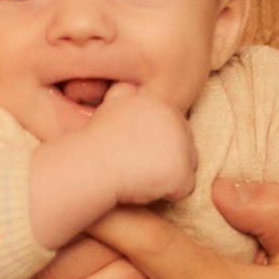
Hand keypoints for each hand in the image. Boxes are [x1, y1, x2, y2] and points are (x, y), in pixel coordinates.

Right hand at [84, 84, 197, 205]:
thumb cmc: (97, 142)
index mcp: (162, 105)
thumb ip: (126, 93)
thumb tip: (131, 85)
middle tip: (138, 166)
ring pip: (187, 168)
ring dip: (168, 176)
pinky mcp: (182, 171)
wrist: (92, 165)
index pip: (174, 130)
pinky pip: (185, 189)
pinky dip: (169, 193)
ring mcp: (183, 145)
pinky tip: (147, 187)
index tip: (136, 153)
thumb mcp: (110, 105)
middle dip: (166, 160)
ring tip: (142, 176)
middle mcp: (177, 120)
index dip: (157, 146)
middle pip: (185, 147)